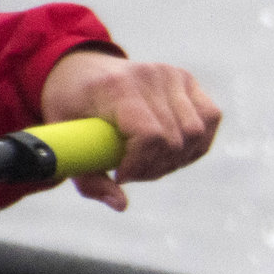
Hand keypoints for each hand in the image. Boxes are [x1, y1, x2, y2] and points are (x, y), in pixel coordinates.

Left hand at [38, 49, 221, 210]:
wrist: (80, 68)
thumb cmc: (70, 106)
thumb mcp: (63, 140)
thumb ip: (89, 178)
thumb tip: (121, 205)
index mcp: (115, 88)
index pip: (150, 135)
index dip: (141, 165)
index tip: (122, 176)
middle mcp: (150, 76)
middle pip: (175, 139)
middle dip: (155, 168)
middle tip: (134, 173)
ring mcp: (172, 75)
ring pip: (196, 133)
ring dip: (177, 159)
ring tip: (152, 163)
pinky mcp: (187, 79)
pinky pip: (210, 118)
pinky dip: (197, 143)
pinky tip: (175, 151)